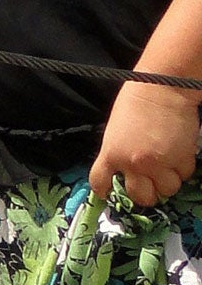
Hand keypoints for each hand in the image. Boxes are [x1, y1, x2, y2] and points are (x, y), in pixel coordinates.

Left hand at [90, 79, 200, 205]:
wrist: (162, 88)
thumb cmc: (137, 100)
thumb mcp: (115, 129)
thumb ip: (117, 150)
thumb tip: (124, 165)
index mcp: (111, 154)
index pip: (99, 182)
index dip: (103, 191)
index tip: (107, 194)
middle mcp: (133, 164)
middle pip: (140, 196)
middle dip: (146, 194)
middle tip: (151, 185)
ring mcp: (158, 164)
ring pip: (166, 190)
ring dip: (168, 182)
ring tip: (168, 168)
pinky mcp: (181, 159)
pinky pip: (184, 175)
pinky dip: (183, 168)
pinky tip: (180, 155)